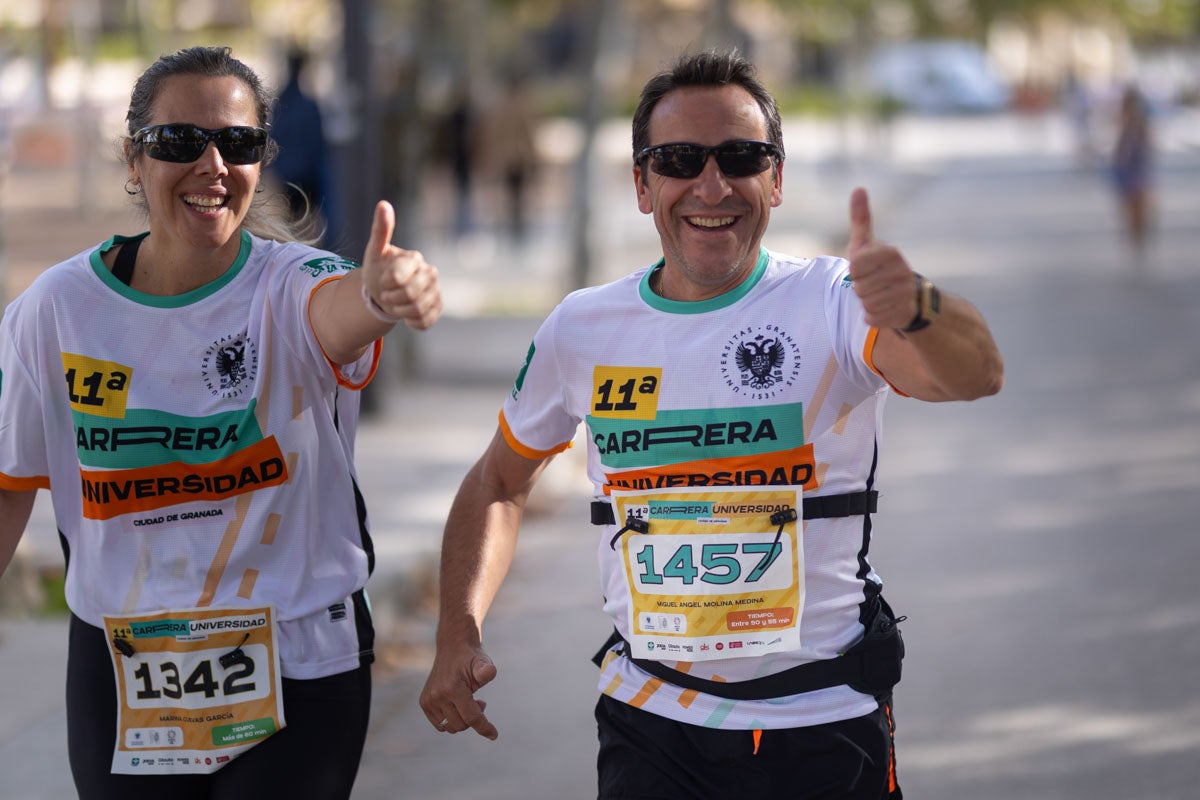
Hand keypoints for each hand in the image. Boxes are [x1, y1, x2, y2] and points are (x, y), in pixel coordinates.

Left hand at [360, 200, 441, 329]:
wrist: (384, 292)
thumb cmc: (378, 270)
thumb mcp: (374, 252)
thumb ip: (380, 230)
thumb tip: (383, 204)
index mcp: (415, 258)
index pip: (399, 277)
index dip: (386, 283)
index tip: (382, 280)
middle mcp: (430, 272)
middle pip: (411, 294)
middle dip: (392, 299)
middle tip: (385, 295)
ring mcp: (436, 291)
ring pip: (418, 309)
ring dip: (399, 311)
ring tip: (394, 304)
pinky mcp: (437, 307)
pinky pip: (425, 321)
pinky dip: (411, 321)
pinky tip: (405, 313)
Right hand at [419, 643, 498, 739]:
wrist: (453, 647)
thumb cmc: (472, 658)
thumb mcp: (484, 662)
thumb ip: (487, 670)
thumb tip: (488, 674)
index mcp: (452, 688)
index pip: (471, 717)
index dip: (484, 728)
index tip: (494, 735)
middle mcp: (437, 696)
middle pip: (462, 725)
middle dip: (474, 717)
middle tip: (480, 701)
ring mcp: (428, 700)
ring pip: (451, 727)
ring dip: (463, 719)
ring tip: (468, 701)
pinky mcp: (424, 703)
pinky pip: (441, 725)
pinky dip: (452, 720)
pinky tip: (457, 705)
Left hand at [846, 187, 918, 330]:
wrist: (908, 296)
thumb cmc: (879, 268)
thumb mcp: (867, 244)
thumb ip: (861, 219)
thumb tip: (859, 188)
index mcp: (890, 252)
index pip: (855, 267)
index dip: (855, 271)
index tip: (866, 269)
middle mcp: (902, 270)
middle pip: (859, 287)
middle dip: (861, 288)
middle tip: (874, 284)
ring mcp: (905, 293)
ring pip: (866, 304)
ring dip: (867, 303)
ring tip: (880, 295)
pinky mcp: (904, 313)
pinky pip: (873, 318)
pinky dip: (873, 317)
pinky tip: (885, 308)